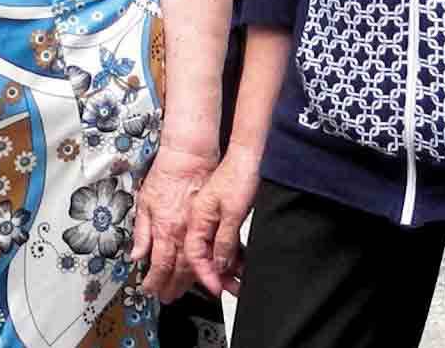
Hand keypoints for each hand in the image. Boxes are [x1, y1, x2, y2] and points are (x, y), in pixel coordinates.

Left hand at [134, 143, 212, 301]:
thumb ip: (141, 232)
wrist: (189, 157)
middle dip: (172, 288)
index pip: (159, 266)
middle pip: (178, 272)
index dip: (154, 283)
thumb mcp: (144, 202)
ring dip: (190, 282)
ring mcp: (199, 229)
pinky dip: (209, 266)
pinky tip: (204, 274)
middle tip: (167, 297)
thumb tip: (136, 255)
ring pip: (196, 265)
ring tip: (182, 291)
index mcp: (164, 229)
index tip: (150, 290)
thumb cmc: (166, 175)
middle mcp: (182, 234)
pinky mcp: (212, 222)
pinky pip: (211, 251)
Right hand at [185, 150, 264, 296]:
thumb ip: (224, 240)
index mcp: (198, 218)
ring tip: (238, 284)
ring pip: (214, 250)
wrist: (249, 154)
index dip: (206, 274)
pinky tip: (242, 265)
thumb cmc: (239, 175)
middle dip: (214, 277)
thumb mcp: (233, 212)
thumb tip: (218, 265)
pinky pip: (224, 241)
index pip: (195, 255)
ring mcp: (212, 217)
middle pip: (203, 256)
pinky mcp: (224, 215)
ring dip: (225, 269)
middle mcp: (202, 219)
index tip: (217, 288)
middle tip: (228, 291)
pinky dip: (232, 255)